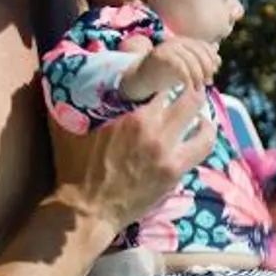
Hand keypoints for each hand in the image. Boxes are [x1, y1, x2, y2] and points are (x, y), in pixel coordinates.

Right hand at [53, 81, 213, 227]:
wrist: (87, 210)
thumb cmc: (74, 166)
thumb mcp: (70, 124)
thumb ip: (75, 94)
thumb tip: (71, 65)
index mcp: (129, 113)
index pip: (158, 77)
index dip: (164, 69)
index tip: (163, 69)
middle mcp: (152, 128)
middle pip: (185, 93)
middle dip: (186, 84)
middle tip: (184, 83)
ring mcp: (166, 151)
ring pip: (198, 115)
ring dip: (198, 106)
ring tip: (194, 103)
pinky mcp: (174, 170)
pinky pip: (203, 144)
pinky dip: (205, 132)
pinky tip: (201, 129)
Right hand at [122, 37, 221, 103]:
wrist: (142, 78)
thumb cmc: (166, 73)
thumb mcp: (187, 67)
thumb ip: (201, 62)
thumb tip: (218, 57)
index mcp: (185, 41)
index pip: (204, 47)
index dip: (211, 60)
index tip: (213, 74)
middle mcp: (177, 41)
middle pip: (199, 52)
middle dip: (206, 68)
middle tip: (208, 82)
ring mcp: (168, 47)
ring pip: (191, 60)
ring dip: (198, 75)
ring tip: (199, 87)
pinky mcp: (160, 55)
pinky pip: (179, 65)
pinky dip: (187, 77)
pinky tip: (189, 86)